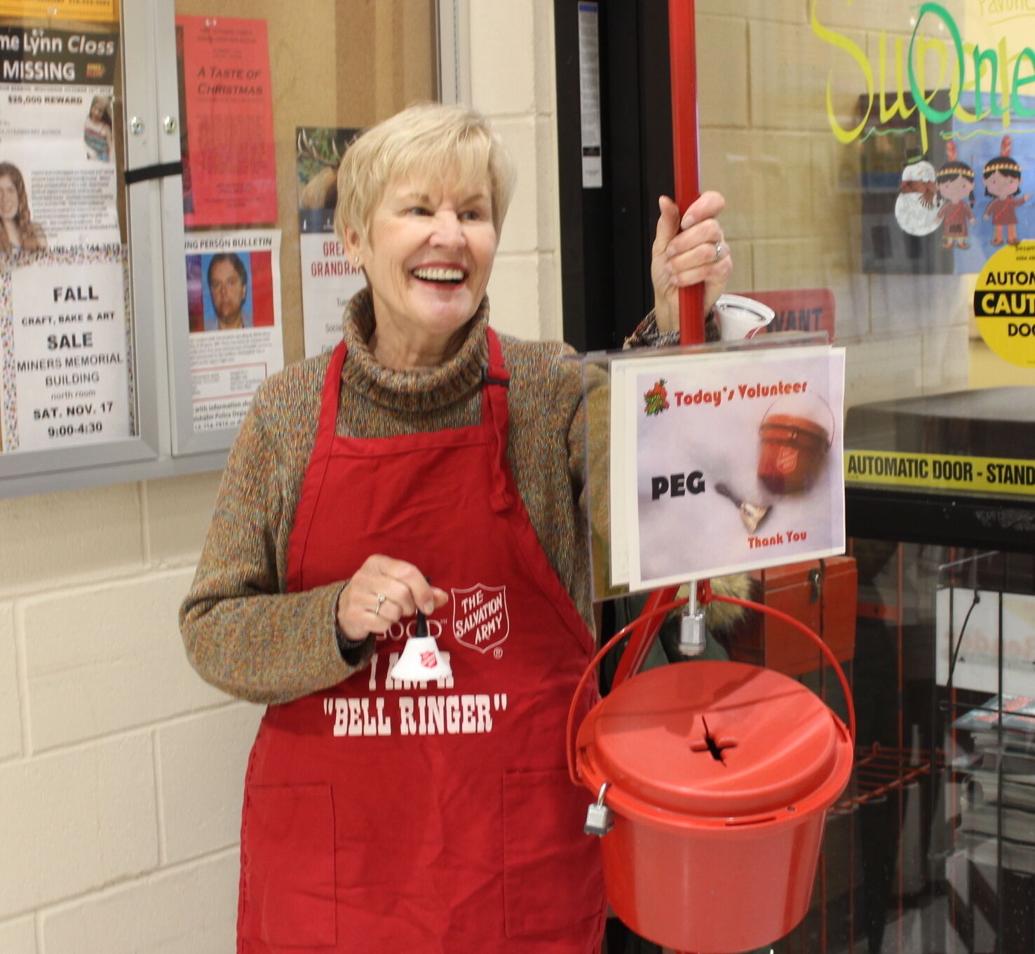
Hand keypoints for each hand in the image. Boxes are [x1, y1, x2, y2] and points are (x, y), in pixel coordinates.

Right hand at [336, 555, 448, 641]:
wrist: (345, 609)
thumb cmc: (377, 593)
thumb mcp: (397, 584)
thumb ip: (421, 589)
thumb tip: (443, 597)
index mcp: (378, 563)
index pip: (407, 572)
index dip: (423, 590)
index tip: (428, 605)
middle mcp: (365, 576)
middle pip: (402, 593)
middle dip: (410, 606)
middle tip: (408, 609)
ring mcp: (356, 595)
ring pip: (392, 610)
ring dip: (398, 616)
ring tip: (391, 612)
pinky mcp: (353, 614)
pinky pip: (382, 624)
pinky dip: (386, 625)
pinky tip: (380, 620)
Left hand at [651, 191, 731, 333]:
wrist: (668, 300)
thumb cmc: (667, 271)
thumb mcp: (660, 246)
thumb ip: (666, 224)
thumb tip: (665, 200)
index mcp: (699, 223)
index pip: (714, 201)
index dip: (702, 208)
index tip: (685, 221)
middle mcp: (714, 235)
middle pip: (710, 227)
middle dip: (683, 243)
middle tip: (670, 253)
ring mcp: (721, 253)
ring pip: (706, 250)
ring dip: (682, 263)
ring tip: (672, 270)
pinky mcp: (724, 272)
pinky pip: (710, 269)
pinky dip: (689, 276)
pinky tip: (681, 280)